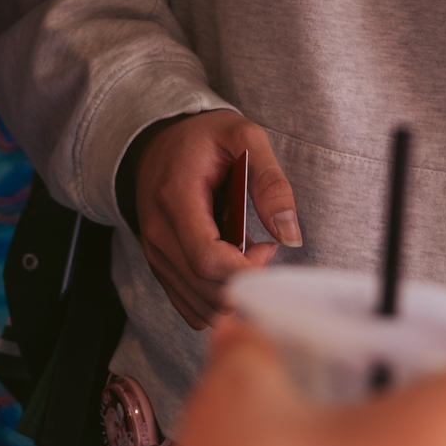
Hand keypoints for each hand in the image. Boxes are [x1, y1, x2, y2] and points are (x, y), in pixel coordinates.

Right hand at [131, 110, 300, 328]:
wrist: (157, 141)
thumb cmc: (204, 137)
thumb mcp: (243, 138)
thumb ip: (270, 181)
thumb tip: (291, 234)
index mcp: (176, 200)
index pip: (208, 261)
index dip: (248, 268)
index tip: (268, 247)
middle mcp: (158, 234)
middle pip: (207, 291)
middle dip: (247, 282)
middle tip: (263, 249)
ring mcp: (155, 255)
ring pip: (201, 308)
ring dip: (234, 292)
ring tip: (245, 254)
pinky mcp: (160, 268)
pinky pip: (191, 308)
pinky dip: (218, 300)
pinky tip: (229, 267)